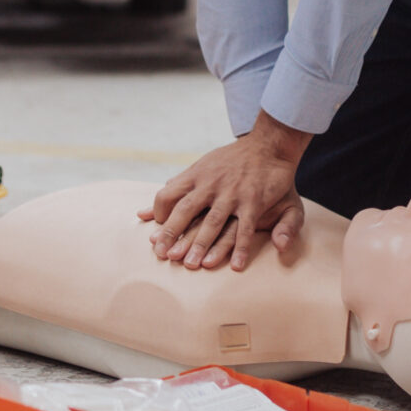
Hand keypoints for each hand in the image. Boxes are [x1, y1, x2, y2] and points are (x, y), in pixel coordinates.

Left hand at [138, 113, 311, 271]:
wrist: (268, 145)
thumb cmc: (230, 161)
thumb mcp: (200, 167)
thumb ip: (174, 190)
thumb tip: (142, 213)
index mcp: (195, 176)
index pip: (167, 195)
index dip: (160, 216)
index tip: (157, 235)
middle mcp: (210, 184)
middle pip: (185, 210)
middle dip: (173, 234)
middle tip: (164, 256)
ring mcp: (231, 193)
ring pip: (213, 222)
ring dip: (202, 244)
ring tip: (192, 265)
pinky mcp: (253, 201)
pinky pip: (244, 228)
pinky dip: (240, 247)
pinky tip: (235, 265)